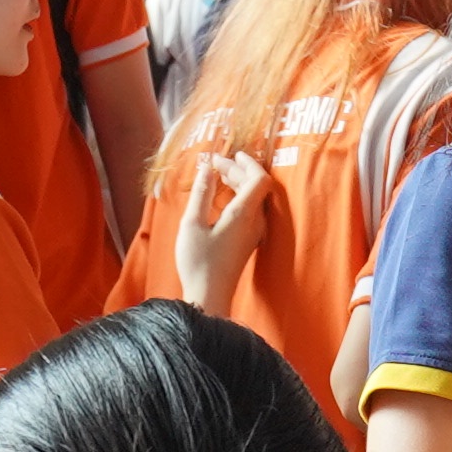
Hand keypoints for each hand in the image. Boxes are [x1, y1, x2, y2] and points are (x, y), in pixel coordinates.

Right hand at [169, 149, 267, 313]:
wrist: (209, 296)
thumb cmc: (198, 261)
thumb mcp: (192, 223)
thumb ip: (201, 193)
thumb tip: (207, 169)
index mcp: (244, 214)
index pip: (259, 179)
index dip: (247, 163)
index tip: (231, 155)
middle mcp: (255, 222)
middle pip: (256, 187)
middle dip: (237, 170)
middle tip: (215, 164)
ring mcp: (254, 233)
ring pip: (254, 199)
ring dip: (239, 183)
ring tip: (219, 175)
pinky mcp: (248, 242)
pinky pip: (250, 211)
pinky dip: (238, 197)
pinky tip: (222, 198)